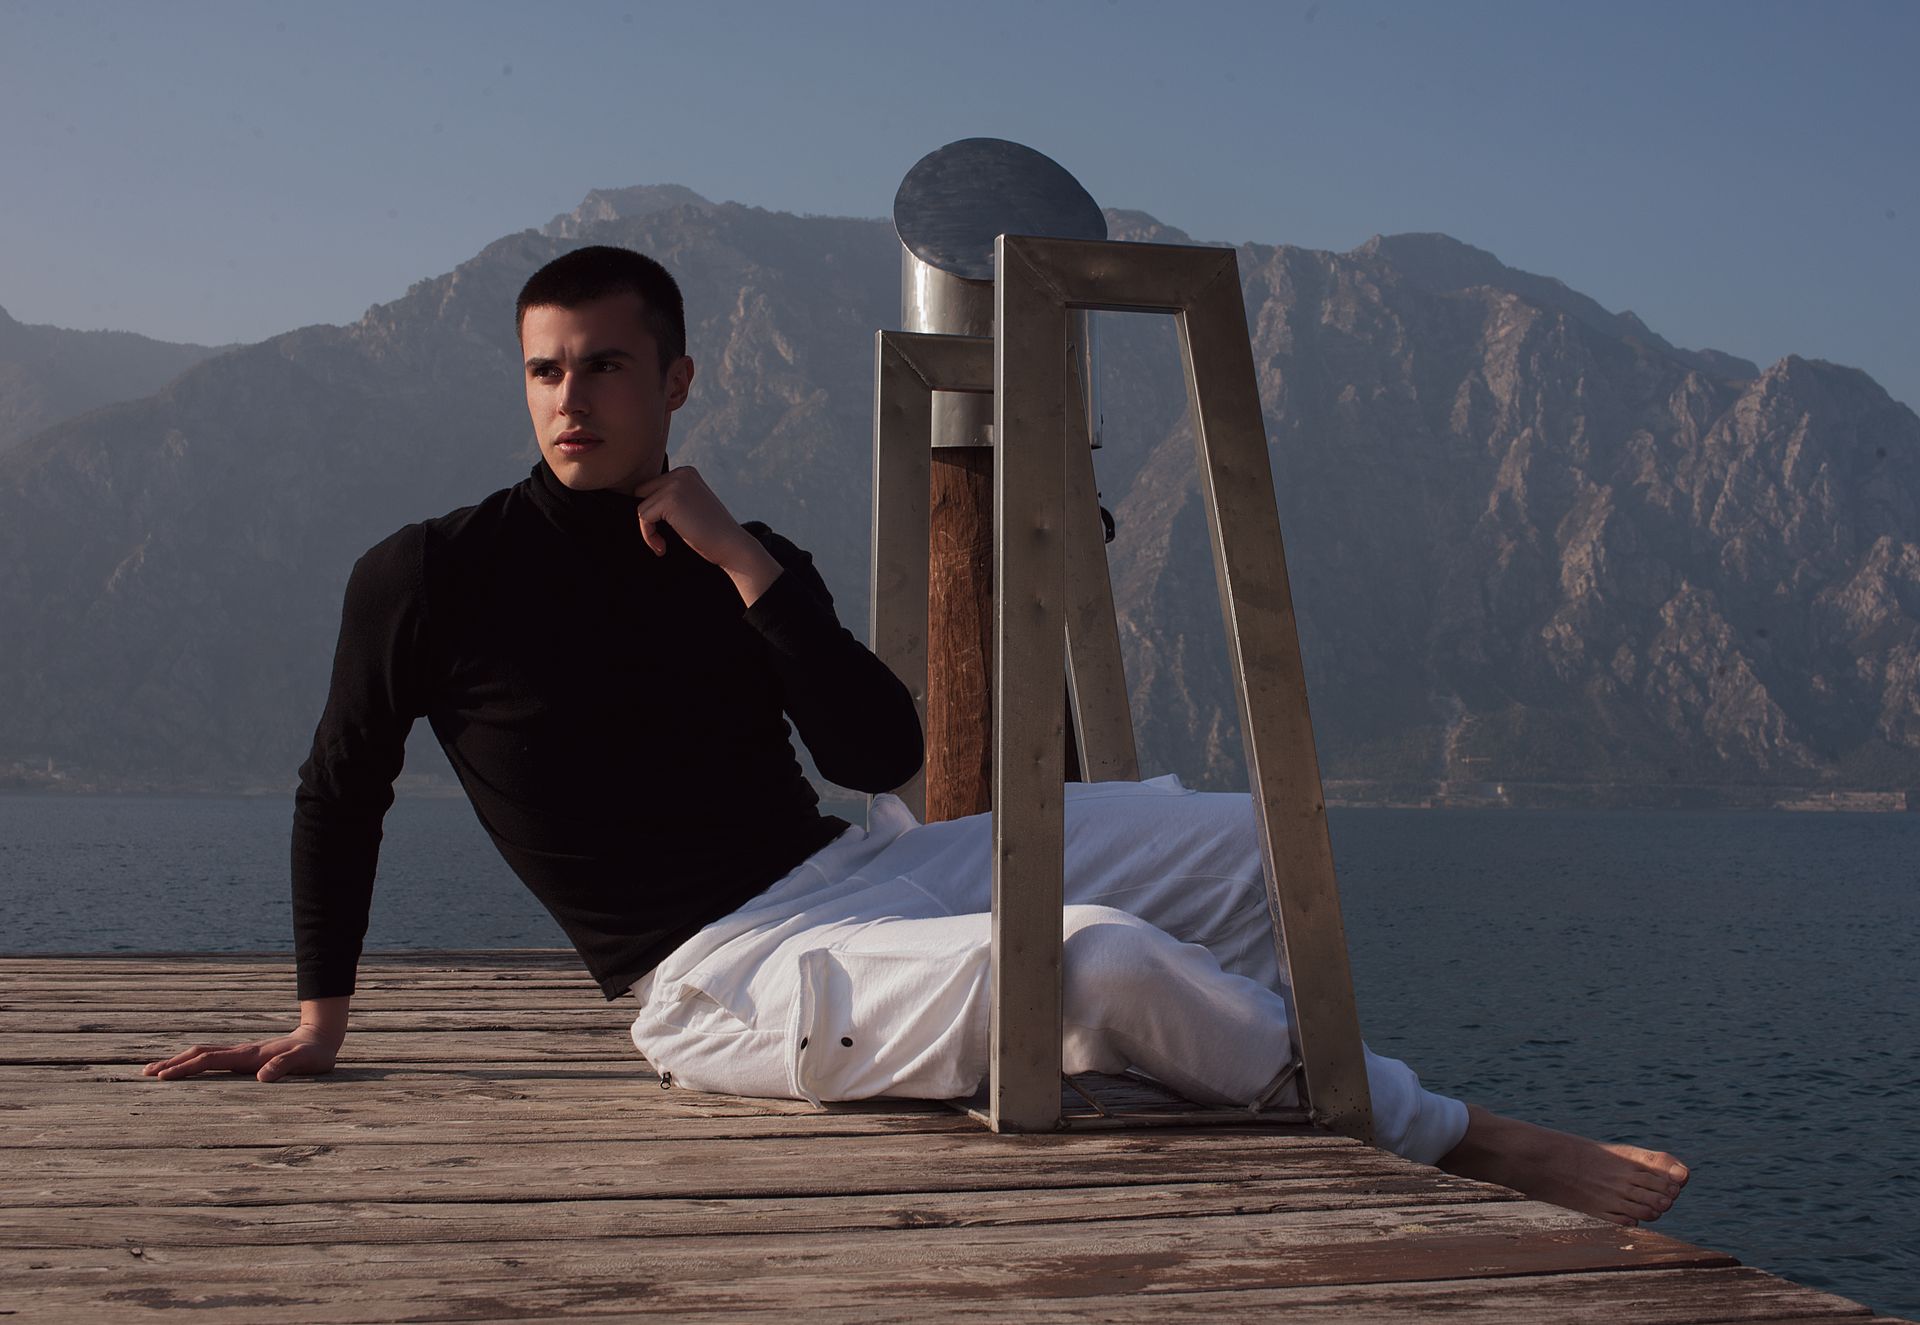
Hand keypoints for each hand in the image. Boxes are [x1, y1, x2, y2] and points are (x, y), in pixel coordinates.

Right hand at [142, 1024, 340, 1082]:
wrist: (320, 1037)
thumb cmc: (315, 1054)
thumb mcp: (305, 1062)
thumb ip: (285, 1067)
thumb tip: (262, 1078)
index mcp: (249, 1055)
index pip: (209, 1060)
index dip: (185, 1068)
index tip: (161, 1077)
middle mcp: (240, 1051)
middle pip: (198, 1054)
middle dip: (171, 1063)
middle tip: (145, 1073)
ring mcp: (241, 1052)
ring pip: (203, 1054)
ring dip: (179, 1061)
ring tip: (156, 1070)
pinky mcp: (245, 1055)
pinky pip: (213, 1058)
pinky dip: (194, 1062)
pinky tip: (187, 1068)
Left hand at [632, 465, 782, 604]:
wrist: (732, 546)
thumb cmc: (711, 534)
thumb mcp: (690, 507)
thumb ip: (670, 499)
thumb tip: (634, 500)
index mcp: (686, 473)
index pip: (650, 487)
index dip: (654, 511)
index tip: (665, 531)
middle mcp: (681, 473)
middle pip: (641, 492)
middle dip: (648, 516)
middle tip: (662, 538)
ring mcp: (676, 485)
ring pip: (641, 506)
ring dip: (648, 529)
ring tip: (663, 544)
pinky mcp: (670, 500)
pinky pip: (643, 517)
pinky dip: (648, 535)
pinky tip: (663, 546)